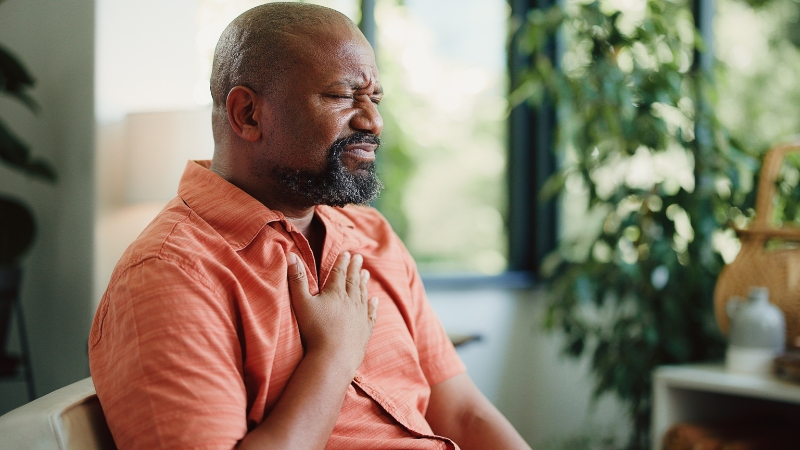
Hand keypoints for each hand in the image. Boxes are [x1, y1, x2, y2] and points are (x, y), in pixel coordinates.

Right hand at [287, 251, 377, 373]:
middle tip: (359, 258)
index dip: (342, 262)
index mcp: (335, 293)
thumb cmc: (314, 331)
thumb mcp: (301, 303)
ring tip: (365, 273)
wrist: (334, 358)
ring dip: (363, 283)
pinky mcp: (365, 330)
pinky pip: (371, 314)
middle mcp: (351, 301)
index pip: (339, 273)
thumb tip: (291, 255)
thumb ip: (296, 279)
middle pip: (353, 281)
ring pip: (362, 294)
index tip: (347, 253)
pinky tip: (374, 300)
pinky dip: (373, 306)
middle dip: (355, 268)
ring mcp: (360, 316)